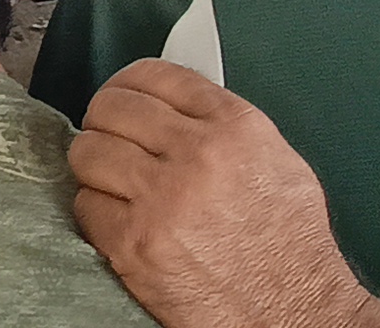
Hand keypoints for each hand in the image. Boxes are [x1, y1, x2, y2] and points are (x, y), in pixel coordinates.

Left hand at [69, 60, 379, 327]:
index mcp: (235, 128)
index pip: (157, 75)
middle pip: (112, 106)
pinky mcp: (135, 243)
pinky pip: (85, 204)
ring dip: (95, 166)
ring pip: (88, 151)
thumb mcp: (277, 161)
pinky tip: (118, 219)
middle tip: (109, 137)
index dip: (131, 83)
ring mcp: (162, 199)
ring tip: (112, 180)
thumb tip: (177, 103)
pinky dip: (95, 211)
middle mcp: (198, 155)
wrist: (295, 310)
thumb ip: (225, 123)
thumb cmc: (292, 245)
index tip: (125, 94)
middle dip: (105, 121)